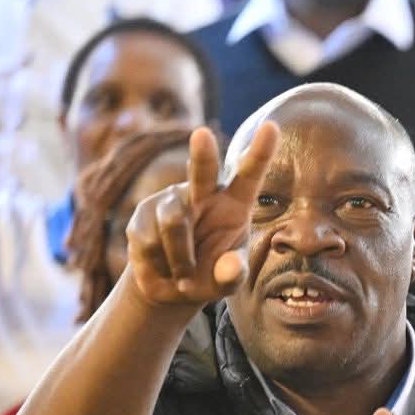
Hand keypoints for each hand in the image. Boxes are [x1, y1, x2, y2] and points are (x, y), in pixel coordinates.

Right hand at [125, 121, 279, 310]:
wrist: (172, 287)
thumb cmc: (210, 276)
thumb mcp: (227, 281)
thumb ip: (234, 275)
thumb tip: (232, 266)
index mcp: (233, 205)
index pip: (248, 176)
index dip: (259, 153)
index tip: (272, 127)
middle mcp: (201, 195)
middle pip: (201, 173)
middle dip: (202, 155)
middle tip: (203, 135)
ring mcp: (169, 201)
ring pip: (173, 223)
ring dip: (180, 257)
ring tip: (184, 273)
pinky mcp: (142, 215)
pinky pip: (149, 239)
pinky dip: (158, 261)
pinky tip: (162, 265)